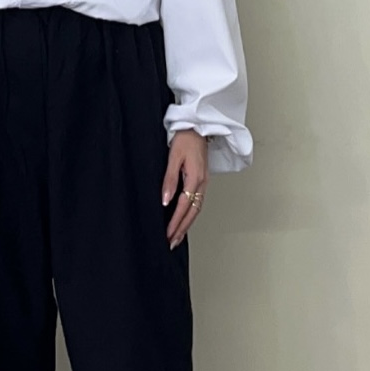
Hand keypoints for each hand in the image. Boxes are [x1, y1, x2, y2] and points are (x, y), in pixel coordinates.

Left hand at [162, 131, 208, 248]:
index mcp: (195, 178)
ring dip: (186, 224)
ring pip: (196, 209)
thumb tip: (166, 200)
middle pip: (192, 212)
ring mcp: (203, 183)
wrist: (197, 128)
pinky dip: (190, 215)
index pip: (183, 206)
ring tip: (176, 236)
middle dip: (182, 229)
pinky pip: (197, 203)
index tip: (168, 234)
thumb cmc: (185, 139)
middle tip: (171, 242)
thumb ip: (169, 180)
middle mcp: (202, 183)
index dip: (175, 222)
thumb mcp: (173, 158)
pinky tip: (184, 220)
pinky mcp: (202, 181)